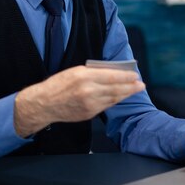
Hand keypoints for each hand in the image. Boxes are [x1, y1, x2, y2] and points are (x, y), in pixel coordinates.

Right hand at [14, 65, 144, 136]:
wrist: (44, 103)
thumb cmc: (58, 85)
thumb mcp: (74, 72)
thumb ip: (92, 72)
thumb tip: (111, 72)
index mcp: (84, 76)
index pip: (111, 76)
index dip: (125, 76)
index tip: (135, 75)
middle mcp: (88, 90)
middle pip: (116, 88)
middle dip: (130, 86)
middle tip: (140, 84)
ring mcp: (90, 104)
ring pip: (113, 98)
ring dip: (126, 94)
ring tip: (134, 90)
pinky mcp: (89, 113)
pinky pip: (106, 106)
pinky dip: (115, 100)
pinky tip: (120, 97)